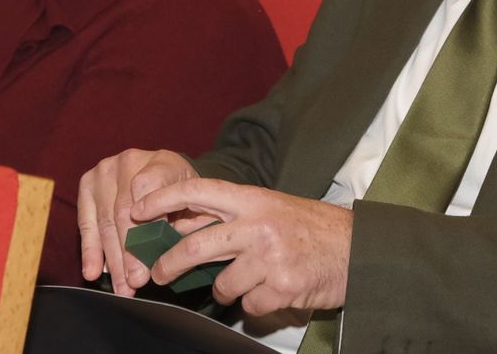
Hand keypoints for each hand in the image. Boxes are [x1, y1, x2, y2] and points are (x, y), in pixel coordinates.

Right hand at [77, 148, 198, 295]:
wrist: (165, 172)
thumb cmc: (180, 192)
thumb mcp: (193, 202)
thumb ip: (185, 221)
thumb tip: (169, 254)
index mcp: (161, 162)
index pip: (146, 192)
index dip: (144, 226)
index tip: (147, 256)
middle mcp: (129, 161)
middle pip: (123, 212)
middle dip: (128, 253)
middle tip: (134, 282)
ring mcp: (105, 171)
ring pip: (105, 221)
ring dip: (111, 259)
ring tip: (120, 287)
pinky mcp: (87, 184)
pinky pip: (86, 223)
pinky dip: (91, 250)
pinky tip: (93, 272)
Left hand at [134, 178, 352, 316]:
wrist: (359, 249)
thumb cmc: (313, 229)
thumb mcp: (272, 209)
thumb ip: (233, 217)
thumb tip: (183, 225)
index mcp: (255, 200)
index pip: (199, 190)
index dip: (163, 198)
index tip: (137, 209)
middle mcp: (259, 225)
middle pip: (196, 245)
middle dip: (169, 264)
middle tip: (158, 274)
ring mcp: (270, 257)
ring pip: (222, 284)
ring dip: (227, 290)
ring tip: (248, 282)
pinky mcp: (282, 287)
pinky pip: (249, 305)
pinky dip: (257, 304)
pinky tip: (275, 291)